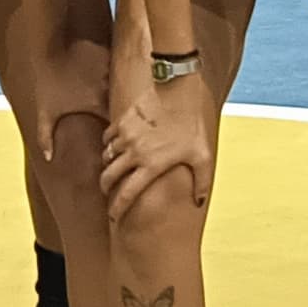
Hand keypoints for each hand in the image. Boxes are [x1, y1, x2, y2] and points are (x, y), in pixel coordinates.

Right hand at [100, 88, 213, 221]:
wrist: (178, 90)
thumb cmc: (191, 123)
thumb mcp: (202, 155)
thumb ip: (202, 181)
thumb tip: (199, 202)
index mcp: (152, 165)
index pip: (127, 194)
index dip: (117, 208)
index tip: (114, 216)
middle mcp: (134, 153)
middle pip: (109, 177)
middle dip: (105, 188)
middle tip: (107, 192)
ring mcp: (126, 136)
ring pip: (107, 157)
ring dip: (108, 165)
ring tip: (113, 168)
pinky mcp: (122, 121)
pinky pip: (108, 138)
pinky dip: (109, 145)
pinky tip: (115, 146)